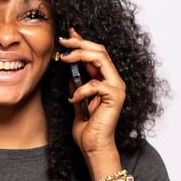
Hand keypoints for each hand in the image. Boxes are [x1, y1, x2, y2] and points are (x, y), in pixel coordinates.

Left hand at [57, 28, 125, 156]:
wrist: (92, 145)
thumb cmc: (86, 126)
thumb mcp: (76, 99)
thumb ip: (76, 83)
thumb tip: (68, 69)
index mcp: (105, 79)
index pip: (96, 53)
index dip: (82, 41)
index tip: (67, 35)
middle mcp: (114, 80)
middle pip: (99, 50)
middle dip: (80, 43)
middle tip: (63, 41)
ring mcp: (117, 87)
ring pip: (100, 59)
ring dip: (79, 55)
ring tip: (64, 59)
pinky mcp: (115, 96)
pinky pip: (95, 84)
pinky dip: (80, 89)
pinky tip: (72, 99)